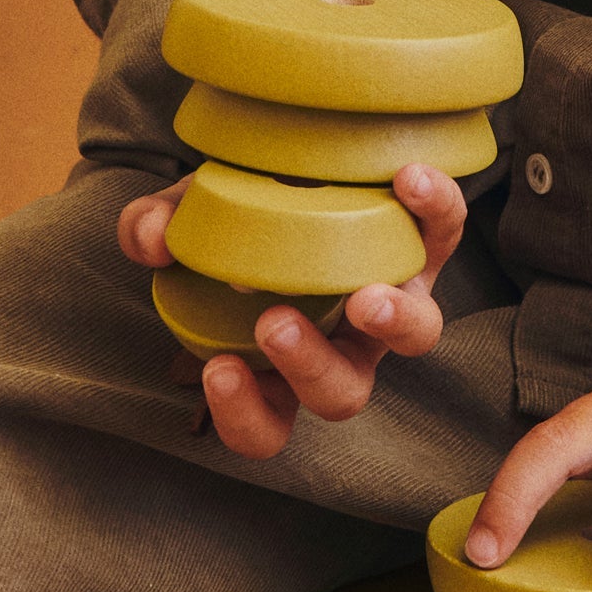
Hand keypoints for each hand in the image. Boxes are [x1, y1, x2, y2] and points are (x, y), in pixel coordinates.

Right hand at [119, 161, 471, 457]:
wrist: (287, 165)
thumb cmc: (231, 212)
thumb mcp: (179, 216)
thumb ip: (153, 227)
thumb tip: (150, 241)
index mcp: (277, 363)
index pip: (266, 426)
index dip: (243, 414)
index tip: (217, 368)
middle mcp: (342, 346)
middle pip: (341, 395)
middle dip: (310, 368)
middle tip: (273, 325)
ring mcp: (391, 303)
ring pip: (415, 336)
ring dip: (392, 322)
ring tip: (364, 297)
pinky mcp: (426, 246)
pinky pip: (442, 235)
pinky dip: (433, 210)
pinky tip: (405, 179)